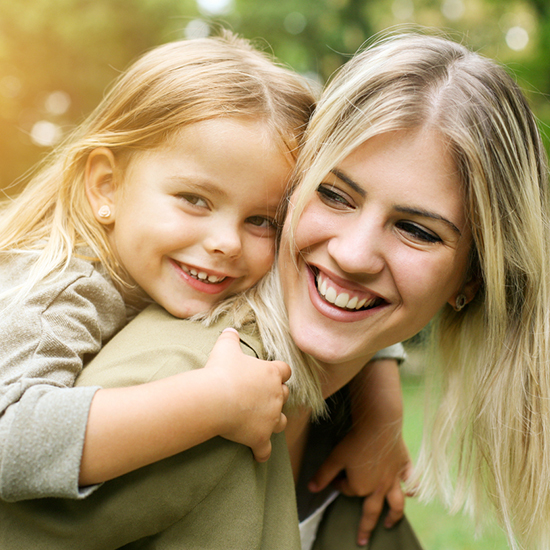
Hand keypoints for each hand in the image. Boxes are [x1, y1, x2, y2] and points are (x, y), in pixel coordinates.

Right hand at [205, 328, 290, 461]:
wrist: (215, 399)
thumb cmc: (221, 371)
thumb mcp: (225, 348)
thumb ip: (230, 338)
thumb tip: (230, 330)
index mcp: (272, 373)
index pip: (285, 371)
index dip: (279, 372)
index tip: (271, 373)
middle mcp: (276, 396)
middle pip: (284, 395)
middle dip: (276, 395)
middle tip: (260, 396)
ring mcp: (270, 418)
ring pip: (281, 421)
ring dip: (274, 420)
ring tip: (264, 421)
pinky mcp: (260, 437)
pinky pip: (265, 449)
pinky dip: (262, 452)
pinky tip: (258, 453)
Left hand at [308, 358, 412, 545]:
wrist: (379, 425)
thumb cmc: (355, 442)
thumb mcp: (335, 458)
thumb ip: (323, 475)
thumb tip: (311, 489)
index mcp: (361, 487)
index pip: (348, 491)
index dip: (340, 484)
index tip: (337, 477)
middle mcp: (379, 488)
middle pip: (372, 511)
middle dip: (366, 526)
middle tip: (363, 540)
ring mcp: (394, 479)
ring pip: (396, 504)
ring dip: (393, 516)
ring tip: (390, 524)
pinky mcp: (404, 467)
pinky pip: (411, 482)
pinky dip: (413, 489)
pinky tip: (412, 493)